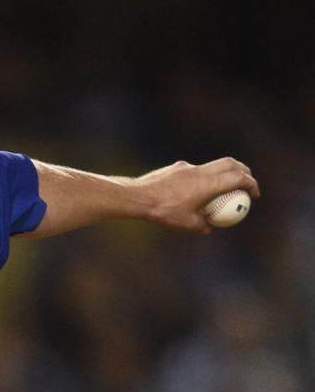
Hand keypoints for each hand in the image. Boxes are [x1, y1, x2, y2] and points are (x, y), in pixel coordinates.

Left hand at [136, 158, 260, 233]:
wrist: (138, 197)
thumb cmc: (164, 211)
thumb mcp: (186, 224)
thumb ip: (202, 226)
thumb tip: (209, 228)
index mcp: (209, 183)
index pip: (239, 178)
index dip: (251, 184)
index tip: (254, 194)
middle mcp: (200, 171)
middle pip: (230, 163)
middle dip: (243, 171)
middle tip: (245, 183)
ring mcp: (187, 167)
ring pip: (211, 165)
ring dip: (221, 173)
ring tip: (220, 188)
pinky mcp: (175, 168)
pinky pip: (194, 170)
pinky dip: (202, 177)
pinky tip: (193, 191)